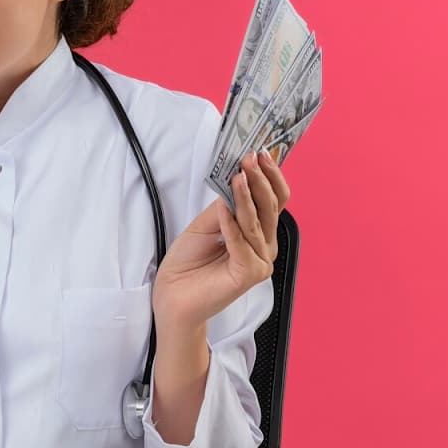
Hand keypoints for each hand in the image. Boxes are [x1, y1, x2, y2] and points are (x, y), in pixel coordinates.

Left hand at [153, 151, 290, 330]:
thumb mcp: (206, 224)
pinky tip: (223, 207)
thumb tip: (238, 177)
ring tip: (238, 175)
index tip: (260, 152)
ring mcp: (260, 262)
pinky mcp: (249, 274)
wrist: (172, 295)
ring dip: (246, 196)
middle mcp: (264, 247)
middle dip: (261, 179)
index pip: (274, 201)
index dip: (270, 176)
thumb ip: (225, 205)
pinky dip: (231, 224)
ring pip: (257, 222)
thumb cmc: (188, 263)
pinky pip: (241, 243)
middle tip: (251, 158)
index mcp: (259, 234)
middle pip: (271, 208)